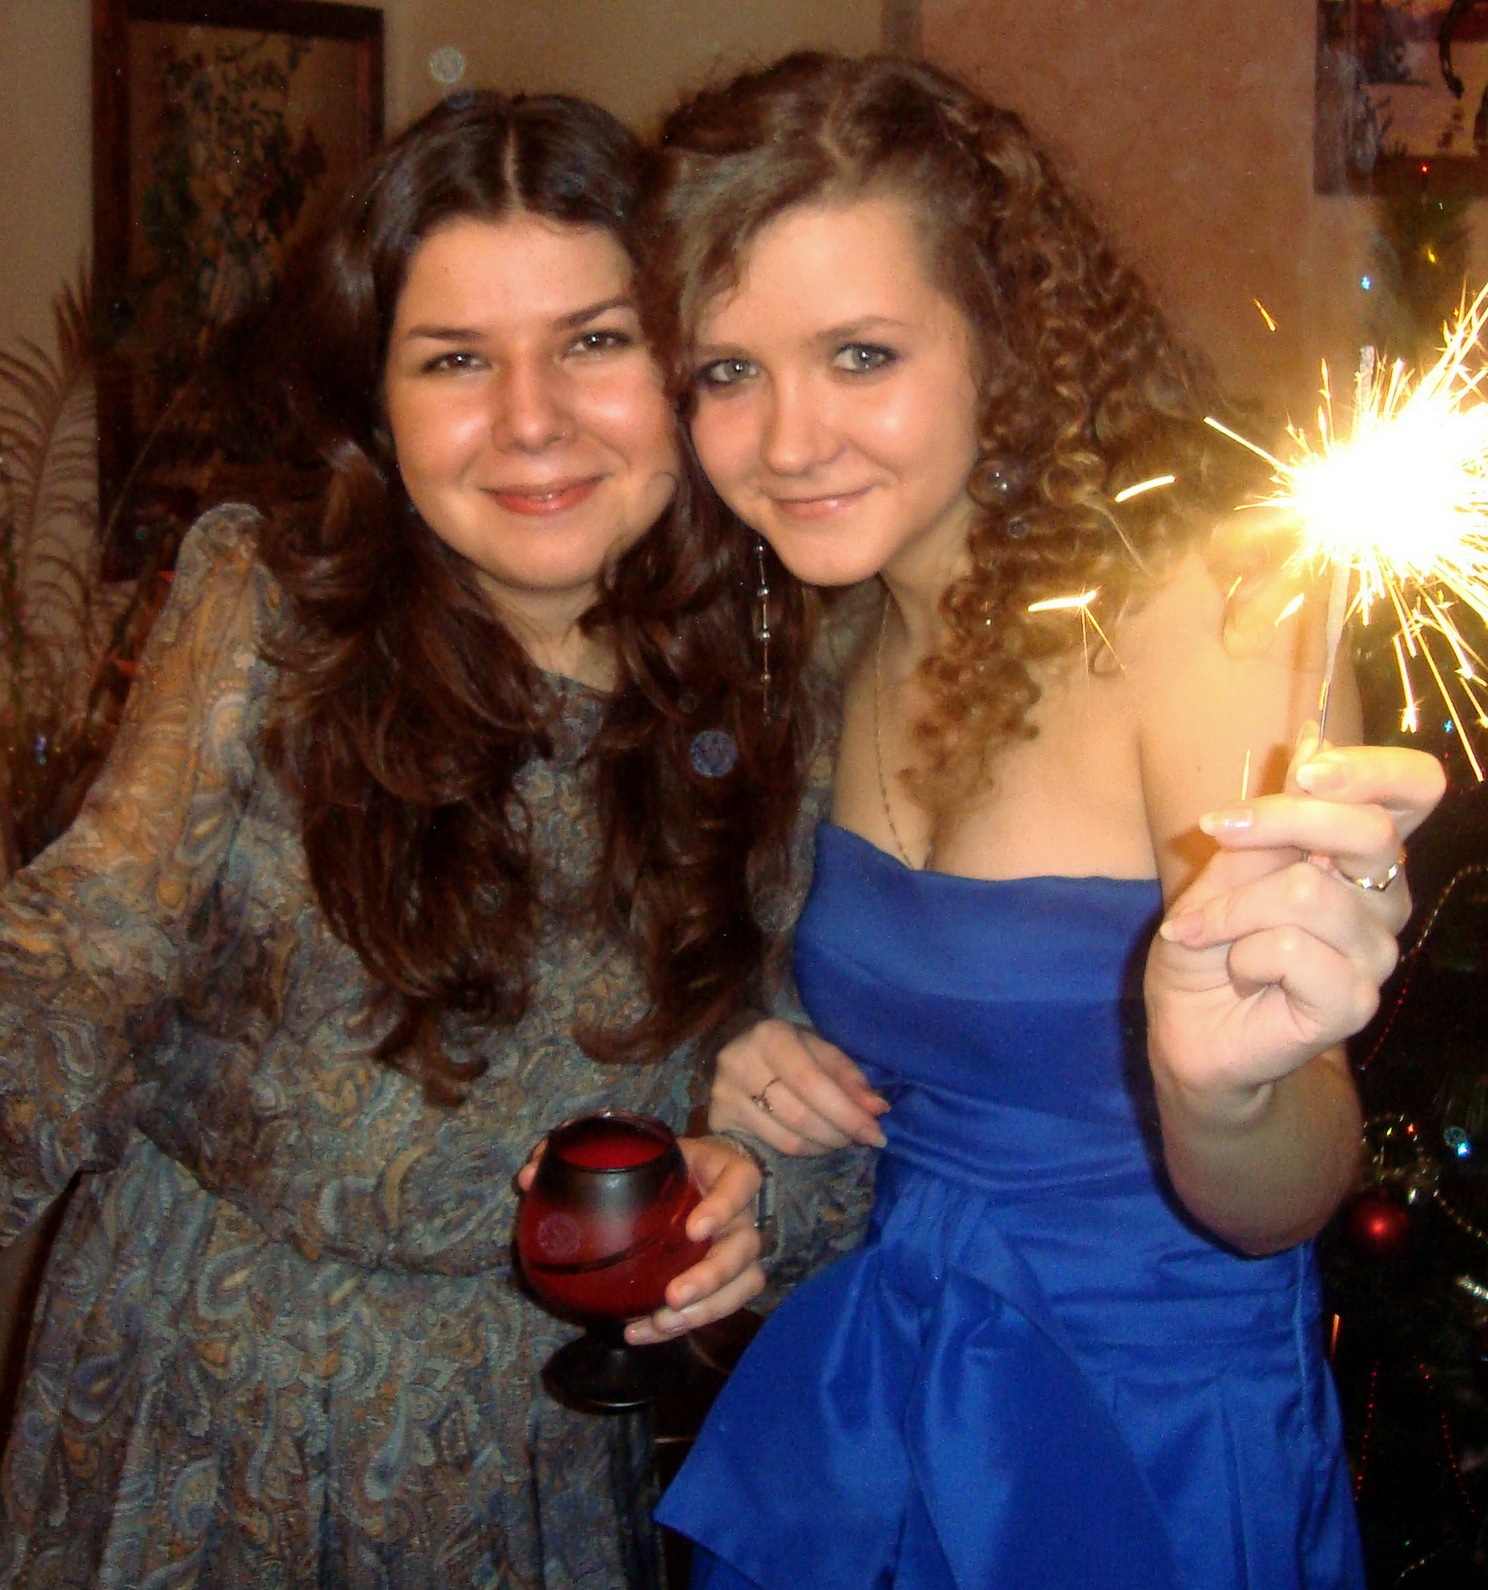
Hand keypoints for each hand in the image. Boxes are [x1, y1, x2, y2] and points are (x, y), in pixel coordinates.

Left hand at [624, 1135, 764, 1344]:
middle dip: (712, 1275)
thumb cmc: (664, 1161)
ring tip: (663, 1321)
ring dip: (706, 1309)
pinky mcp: (726, 1280)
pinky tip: (644, 1330)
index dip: (725, 1205)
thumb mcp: (645, 1145)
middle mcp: (742, 1212)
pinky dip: (681, 1325)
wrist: (683, 1180)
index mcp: (727, 1170)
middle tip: (674, 1294)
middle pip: (746, 1245)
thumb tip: (543, 1165)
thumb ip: (606, 1149)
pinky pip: (718, 1306)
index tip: (695, 1228)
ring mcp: (738, 1247)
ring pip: (745, 1282)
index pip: (742, 1180)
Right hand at [709, 1017, 887, 1153]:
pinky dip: (804, 1150)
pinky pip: (772, 1148)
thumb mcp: (820, 1049)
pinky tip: (816, 1142)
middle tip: (863, 1138)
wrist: (735, 1044)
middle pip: (800, 1116)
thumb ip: (849, 1077)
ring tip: (841, 1139)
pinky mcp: (718, 1120)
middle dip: (840, 1133)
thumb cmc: (787, 1046)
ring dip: (825, 1145)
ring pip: (787, 1139)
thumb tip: (877, 1109)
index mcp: (770, 1036)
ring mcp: (724, 1095)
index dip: (847, 1114)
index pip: (812, 1083)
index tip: (877, 1134)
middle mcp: (740, 1064)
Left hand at [1147, 735, 1443, 1109]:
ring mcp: (1375, 952)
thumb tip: (1310, 746)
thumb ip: (1269, 820)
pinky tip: (1240, 974)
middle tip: (1214, 830)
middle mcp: (1383, 897)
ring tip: (1207, 932)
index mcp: (1361, 852)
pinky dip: (1243, 954)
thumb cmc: (1209, 938)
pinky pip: (1293, 950)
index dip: (1369, 769)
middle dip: (1278, 821)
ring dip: (1232, 908)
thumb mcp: (1224, 866)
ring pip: (1307, 893)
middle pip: (1369, 831)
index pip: (1414, 789)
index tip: (1302, 770)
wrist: (1188, 1023)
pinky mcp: (1355, 1001)